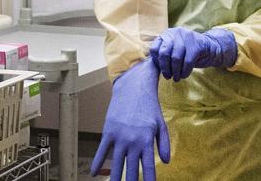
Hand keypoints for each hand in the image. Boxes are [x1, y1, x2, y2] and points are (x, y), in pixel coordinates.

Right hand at [90, 59, 169, 180]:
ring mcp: (119, 137)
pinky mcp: (108, 131)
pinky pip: (101, 150)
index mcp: (147, 141)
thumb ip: (163, 143)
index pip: (148, 168)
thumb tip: (166, 162)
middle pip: (131, 170)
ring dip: (114, 178)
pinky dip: (96, 163)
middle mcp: (132, 141)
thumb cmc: (149, 106)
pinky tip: (94, 173)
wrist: (133, 88)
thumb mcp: (160, 124)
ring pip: (115, 164)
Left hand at [150, 27, 237, 80]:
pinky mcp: (197, 45)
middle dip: (165, 68)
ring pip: (176, 58)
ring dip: (175, 72)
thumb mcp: (174, 49)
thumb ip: (164, 54)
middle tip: (168, 77)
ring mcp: (187, 37)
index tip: (160, 70)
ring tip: (176, 78)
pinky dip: (184, 72)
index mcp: (167, 34)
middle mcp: (176, 33)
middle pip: (164, 53)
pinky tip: (184, 76)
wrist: (211, 48)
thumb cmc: (188, 52)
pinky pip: (187, 62)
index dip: (156, 62)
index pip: (155, 48)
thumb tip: (152, 67)